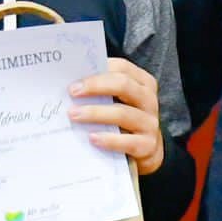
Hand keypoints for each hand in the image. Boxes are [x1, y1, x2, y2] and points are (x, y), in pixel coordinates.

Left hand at [69, 57, 163, 174]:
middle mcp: (149, 101)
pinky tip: (92, 138)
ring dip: (95, 113)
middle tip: (72, 92)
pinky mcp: (148, 146)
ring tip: (74, 115)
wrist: (144, 153)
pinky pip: (128, 141)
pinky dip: (109, 139)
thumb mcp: (116, 102)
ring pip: (123, 113)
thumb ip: (100, 92)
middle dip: (95, 87)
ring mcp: (150, 124)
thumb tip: (71, 85)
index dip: (98, 72)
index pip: (123, 68)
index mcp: (142, 83)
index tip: (75, 80)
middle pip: (124, 85)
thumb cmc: (123, 122)